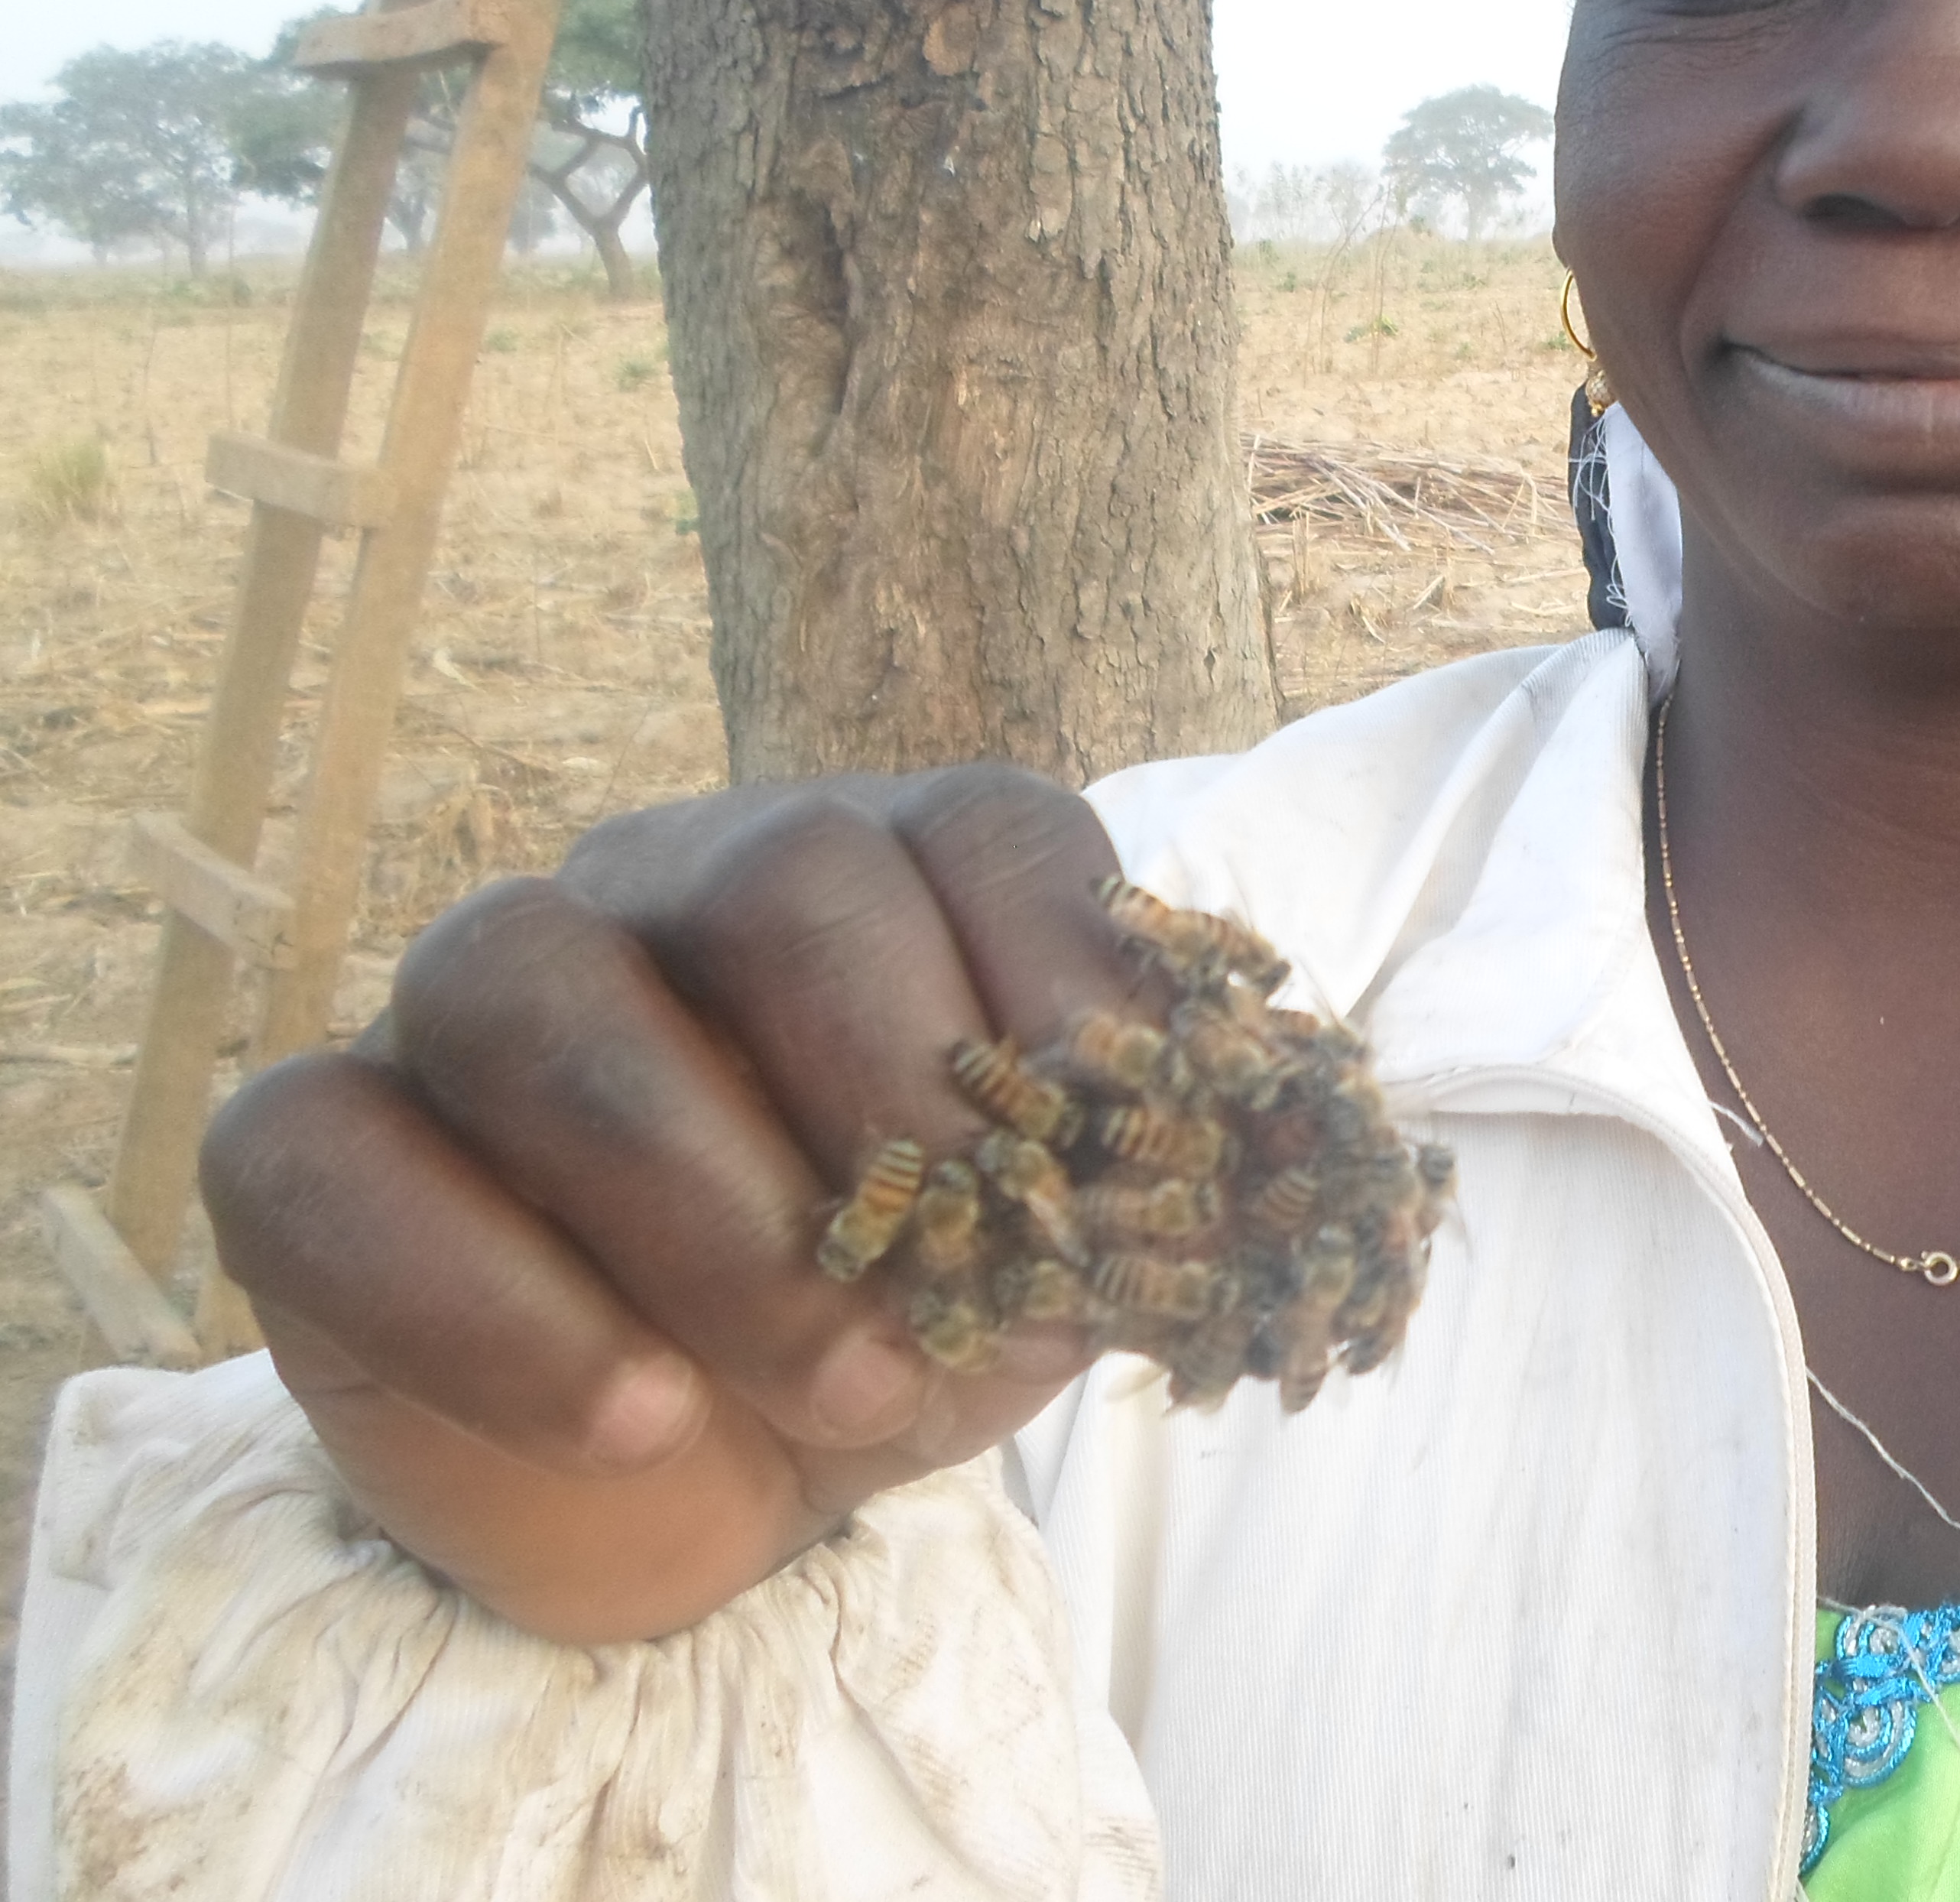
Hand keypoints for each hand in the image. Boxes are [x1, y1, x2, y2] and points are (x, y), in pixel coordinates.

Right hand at [201, 764, 1134, 1644]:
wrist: (726, 1498)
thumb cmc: (911, 1328)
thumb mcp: (1063, 1263)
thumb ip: (1159, 1178)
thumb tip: (1277, 1140)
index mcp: (874, 875)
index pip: (981, 827)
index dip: (1073, 981)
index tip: (1137, 1166)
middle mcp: (668, 884)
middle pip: (774, 875)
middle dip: (893, 1101)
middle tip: (952, 1304)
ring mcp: (474, 995)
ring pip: (540, 991)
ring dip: (718, 1218)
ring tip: (844, 1389)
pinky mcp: (316, 1142)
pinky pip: (326, 1149)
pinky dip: (497, 1304)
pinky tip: (641, 1416)